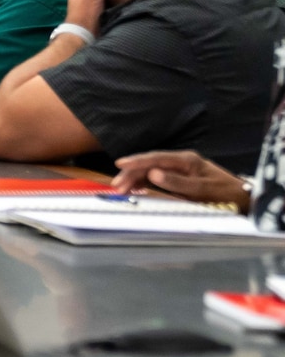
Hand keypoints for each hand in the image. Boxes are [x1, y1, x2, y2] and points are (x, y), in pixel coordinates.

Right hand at [111, 150, 247, 208]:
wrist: (240, 198)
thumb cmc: (224, 193)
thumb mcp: (202, 189)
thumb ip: (177, 181)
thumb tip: (153, 173)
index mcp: (186, 160)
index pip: (156, 158)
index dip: (137, 161)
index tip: (120, 164)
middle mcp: (180, 162)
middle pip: (149, 164)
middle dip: (131, 173)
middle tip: (117, 186)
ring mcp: (178, 170)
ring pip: (149, 171)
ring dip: (134, 179)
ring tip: (120, 189)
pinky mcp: (177, 178)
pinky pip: (154, 178)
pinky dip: (142, 183)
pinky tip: (133, 188)